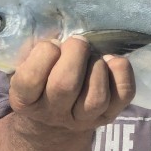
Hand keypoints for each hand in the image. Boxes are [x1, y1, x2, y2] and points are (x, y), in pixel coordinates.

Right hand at [9, 36, 135, 132]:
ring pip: (96, 97)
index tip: (52, 44)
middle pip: (65, 85)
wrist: (51, 121)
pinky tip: (110, 61)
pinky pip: (123, 94)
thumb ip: (34, 50)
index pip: (30, 79)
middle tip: (77, 43)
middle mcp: (53, 114)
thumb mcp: (27, 66)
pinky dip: (121, 71)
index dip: (44, 53)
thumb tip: (57, 29)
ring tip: (92, 56)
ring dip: (97, 66)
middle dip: (74, 53)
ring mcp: (83, 119)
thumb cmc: (39, 81)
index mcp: (26, 100)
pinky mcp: (109, 115)